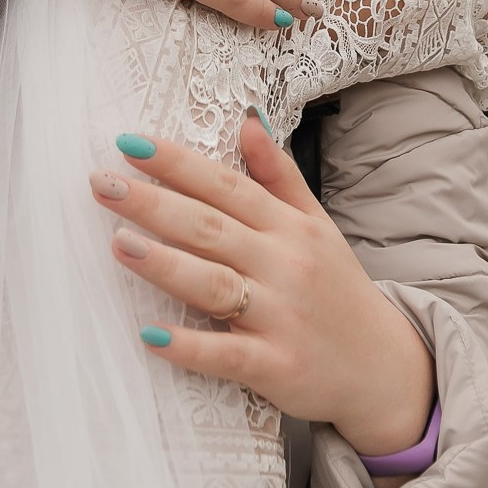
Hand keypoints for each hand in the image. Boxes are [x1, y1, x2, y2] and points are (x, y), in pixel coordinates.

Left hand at [91, 116, 435, 462]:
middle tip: (102, 184)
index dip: (178, 163)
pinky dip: (190, 347)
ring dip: (165, 263)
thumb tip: (246, 120)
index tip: (130, 142)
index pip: (226, 185)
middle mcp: (285, 264)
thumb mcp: (316, 224)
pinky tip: (150, 337)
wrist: (385, 367)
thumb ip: (278, 175)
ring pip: (215, 284)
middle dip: (154, 203)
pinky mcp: (277, 366)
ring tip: (118, 243)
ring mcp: (281, 316)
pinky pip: (227, 355)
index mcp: (289, 227)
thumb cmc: (337, 290)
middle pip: (211, 227)